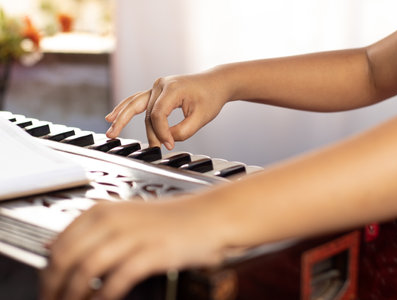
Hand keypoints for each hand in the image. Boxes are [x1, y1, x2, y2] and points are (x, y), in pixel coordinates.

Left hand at [40, 200, 224, 299]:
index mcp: (103, 211)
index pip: (59, 243)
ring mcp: (132, 236)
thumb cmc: (170, 220)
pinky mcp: (152, 252)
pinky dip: (103, 296)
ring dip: (73, 294)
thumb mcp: (126, 217)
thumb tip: (58, 250)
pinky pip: (117, 279)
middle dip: (54, 286)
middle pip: (66, 258)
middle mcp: (113, 221)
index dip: (48, 272)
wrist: (208, 216)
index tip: (47, 287)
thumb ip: (94, 231)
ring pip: (86, 270)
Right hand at [105, 71, 229, 149]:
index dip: (161, 133)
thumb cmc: (210, 98)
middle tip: (124, 143)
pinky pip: (137, 100)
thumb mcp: (202, 118)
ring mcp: (157, 87)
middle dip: (139, 130)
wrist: (216, 83)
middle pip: (144, 112)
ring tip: (111, 131)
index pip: (158, 115)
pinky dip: (125, 108)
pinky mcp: (157, 91)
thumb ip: (183, 131)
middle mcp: (160, 85)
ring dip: (122, 118)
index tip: (170, 145)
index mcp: (172, 89)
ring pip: (136, 105)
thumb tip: (167, 139)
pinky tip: (113, 116)